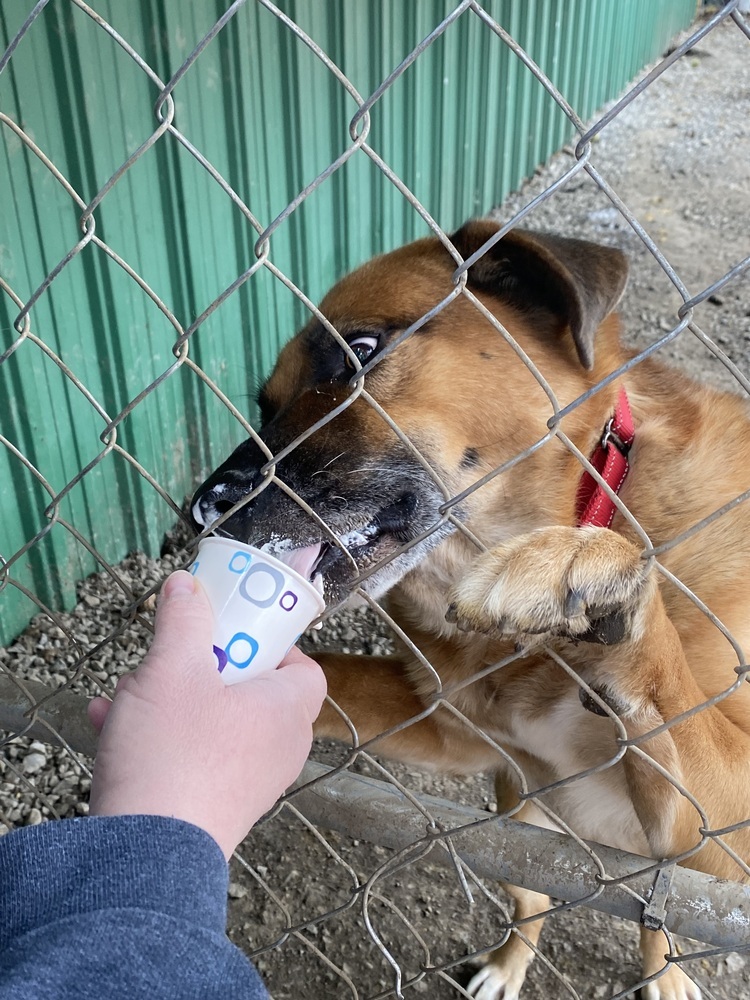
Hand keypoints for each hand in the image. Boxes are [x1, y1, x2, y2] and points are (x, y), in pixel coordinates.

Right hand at [88, 571, 326, 858]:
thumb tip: (188, 584)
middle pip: (253, 691)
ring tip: (131, 694)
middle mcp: (277, 750)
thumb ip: (183, 618)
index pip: (305, 669)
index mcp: (285, 712)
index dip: (273, 644)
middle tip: (176, 657)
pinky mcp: (214, 808)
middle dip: (205, 667)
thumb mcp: (172, 667)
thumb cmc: (174, 756)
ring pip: (214, 722)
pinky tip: (109, 725)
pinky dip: (158, 737)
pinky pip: (191, 757)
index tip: (236, 631)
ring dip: (171, 700)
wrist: (145, 855)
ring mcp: (248, 784)